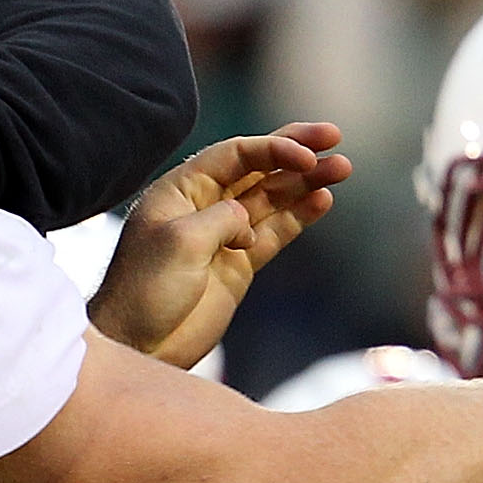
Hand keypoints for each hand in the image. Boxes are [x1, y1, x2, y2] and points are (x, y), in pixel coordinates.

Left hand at [89, 126, 350, 366]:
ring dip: (306, 183)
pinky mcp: (238, 264)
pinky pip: (274, 232)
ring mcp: (224, 235)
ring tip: (343, 168)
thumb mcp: (181, 243)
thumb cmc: (145, 291)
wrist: (139, 345)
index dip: (273, 148)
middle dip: (295, 151)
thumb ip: (222, 217)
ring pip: (272, 198)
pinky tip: (323, 200)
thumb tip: (248, 217)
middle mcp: (204, 205)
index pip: (235, 154)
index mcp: (181, 190)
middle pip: (257, 167)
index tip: (307, 155)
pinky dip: (299, 216)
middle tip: (335, 136)